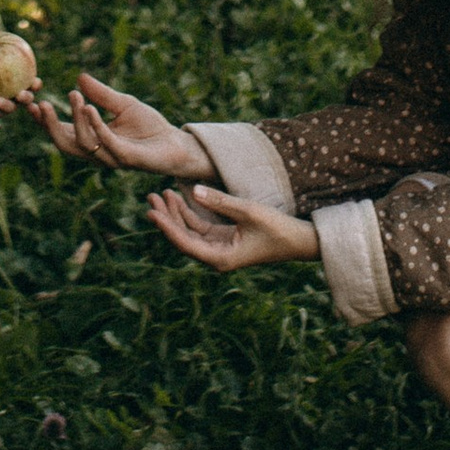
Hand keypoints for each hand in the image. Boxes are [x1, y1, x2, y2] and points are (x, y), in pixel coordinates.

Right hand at [28, 72, 208, 177]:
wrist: (176, 144)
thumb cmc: (149, 127)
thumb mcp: (123, 103)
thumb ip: (102, 94)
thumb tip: (79, 78)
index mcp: (92, 140)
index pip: (63, 132)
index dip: (45, 121)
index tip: (31, 102)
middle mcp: (97, 153)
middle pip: (65, 143)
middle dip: (51, 126)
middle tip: (41, 105)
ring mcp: (111, 157)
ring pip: (83, 144)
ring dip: (76, 120)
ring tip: (75, 97)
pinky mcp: (127, 158)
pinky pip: (106, 143)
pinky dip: (96, 125)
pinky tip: (90, 108)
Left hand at [146, 183, 318, 274]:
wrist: (298, 241)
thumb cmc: (277, 229)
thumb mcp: (248, 211)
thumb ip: (220, 202)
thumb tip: (194, 191)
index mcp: (220, 258)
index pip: (185, 242)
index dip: (167, 227)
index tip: (152, 212)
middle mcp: (216, 256)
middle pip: (183, 237)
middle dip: (167, 217)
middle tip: (150, 197)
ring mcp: (219, 248)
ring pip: (190, 231)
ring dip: (176, 213)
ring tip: (160, 194)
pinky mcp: (224, 239)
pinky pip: (200, 227)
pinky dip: (189, 213)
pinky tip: (178, 198)